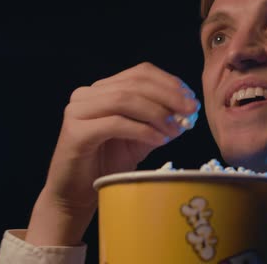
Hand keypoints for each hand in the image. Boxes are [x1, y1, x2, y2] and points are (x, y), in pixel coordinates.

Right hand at [25, 62, 199, 245]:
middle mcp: (87, 94)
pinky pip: (115, 123)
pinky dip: (142, 130)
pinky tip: (160, 140)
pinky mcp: (75, 132)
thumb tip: (189, 111)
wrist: (78, 193)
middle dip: (168, 96)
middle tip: (191, 111)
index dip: (169, 82)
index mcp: (103, 89)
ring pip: (125, 100)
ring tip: (176, 130)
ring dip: (157, 113)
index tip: (191, 99)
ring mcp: (78, 111)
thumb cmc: (109, 164)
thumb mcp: (141, 138)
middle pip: (135, 83)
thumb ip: (160, 122)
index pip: (140, 73)